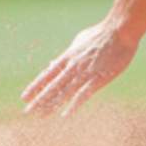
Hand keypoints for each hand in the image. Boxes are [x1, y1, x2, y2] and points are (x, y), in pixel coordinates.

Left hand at [21, 20, 138, 117]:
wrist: (120, 30)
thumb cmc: (102, 33)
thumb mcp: (80, 40)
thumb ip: (69, 53)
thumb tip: (55, 62)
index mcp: (69, 55)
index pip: (48, 73)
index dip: (36, 86)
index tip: (24, 97)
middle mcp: (74, 66)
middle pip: (53, 85)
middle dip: (40, 99)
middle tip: (27, 111)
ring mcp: (85, 73)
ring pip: (65, 92)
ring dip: (52, 104)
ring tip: (40, 116)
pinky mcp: (98, 78)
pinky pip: (84, 94)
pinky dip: (74, 105)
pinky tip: (65, 115)